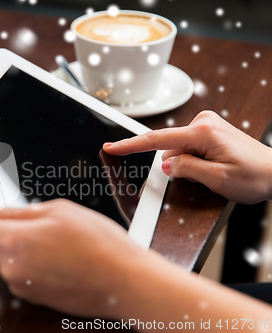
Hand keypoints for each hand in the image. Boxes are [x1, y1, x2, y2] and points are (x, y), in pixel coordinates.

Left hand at [0, 199, 148, 317]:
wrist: (125, 282)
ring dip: (26, 243)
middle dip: (11, 225)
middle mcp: (11, 267)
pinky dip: (35, 260)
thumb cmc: (99, 245)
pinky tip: (61, 257)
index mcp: (14, 241)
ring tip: (60, 242)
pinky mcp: (32, 295)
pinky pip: (23, 269)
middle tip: (44, 222)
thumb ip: (14, 211)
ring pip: (11, 253)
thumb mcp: (58, 211)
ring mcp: (21, 284)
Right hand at [103, 111, 271, 203]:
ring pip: (178, 149)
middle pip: (169, 148)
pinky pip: (187, 147)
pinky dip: (192, 159)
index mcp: (203, 132)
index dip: (131, 146)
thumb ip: (186, 170)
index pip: (157, 140)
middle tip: (204, 177)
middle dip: (177, 166)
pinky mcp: (208, 130)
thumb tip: (165, 165)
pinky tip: (212, 166)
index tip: (111, 147)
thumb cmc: (254, 176)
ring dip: (187, 164)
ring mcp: (206, 124)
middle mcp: (203, 122)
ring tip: (214, 172)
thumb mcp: (217, 180)